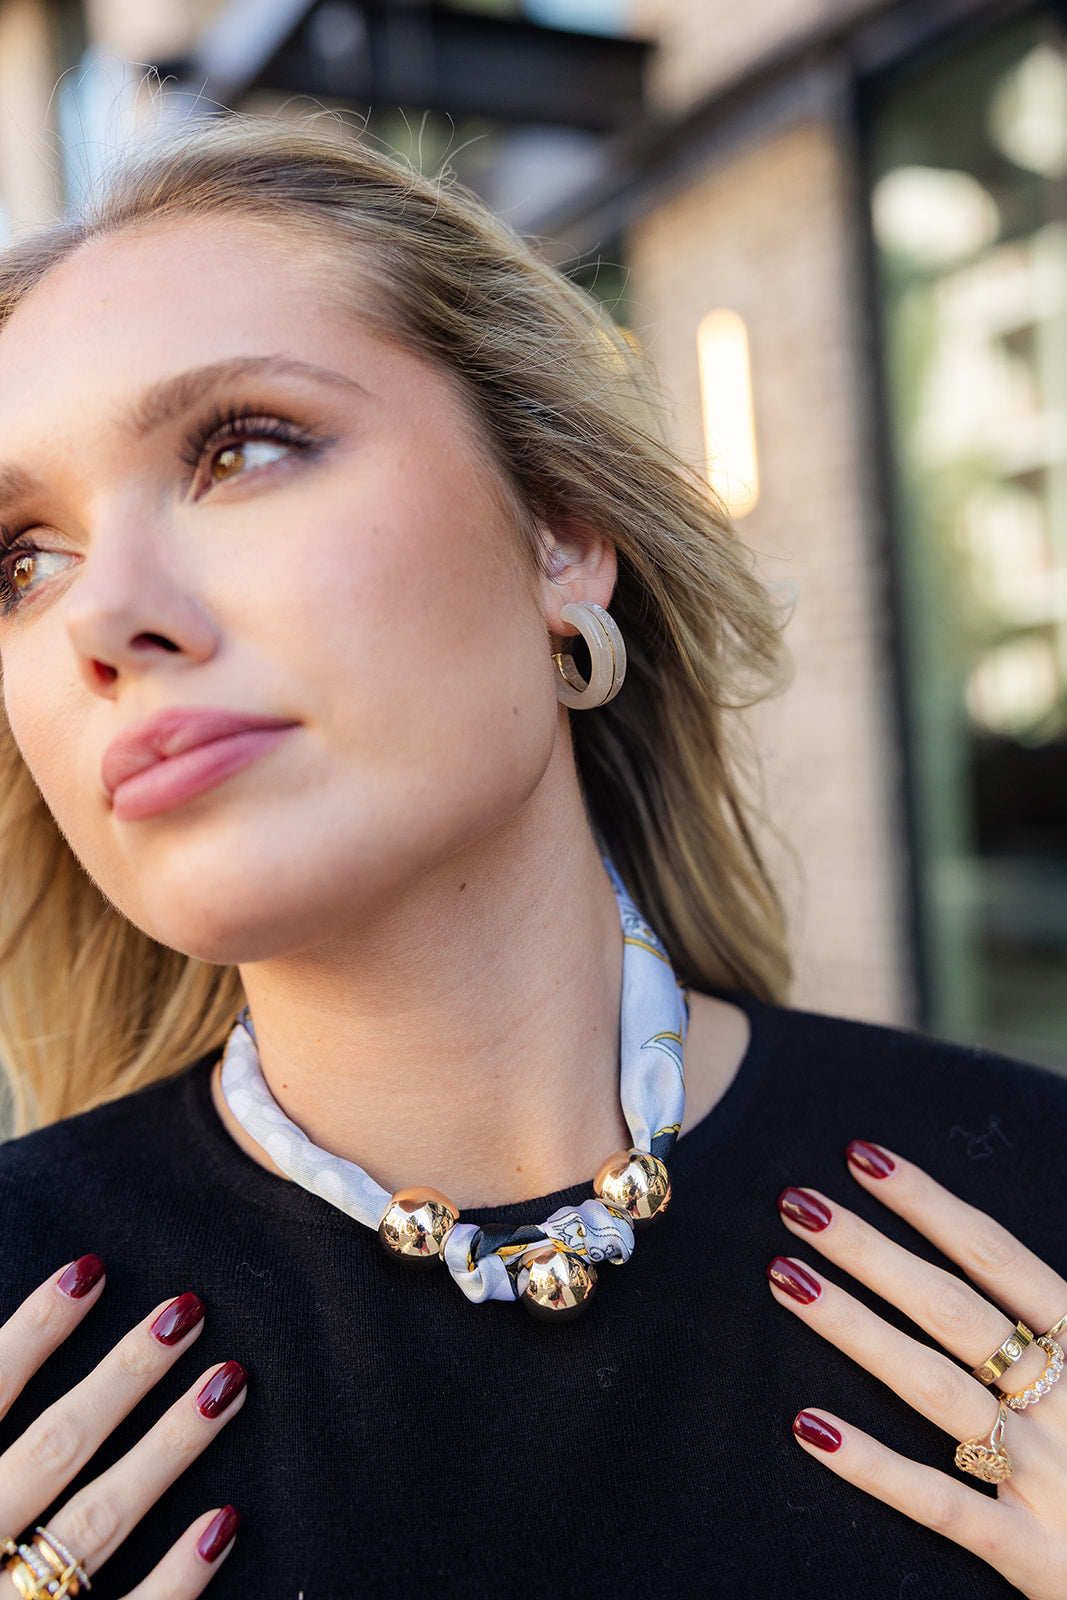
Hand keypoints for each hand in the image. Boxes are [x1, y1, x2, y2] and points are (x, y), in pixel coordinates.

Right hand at [0, 1257, 245, 1596]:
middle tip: (189, 1312)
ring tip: (227, 1384)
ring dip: (165, 1451)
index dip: (31, 1333)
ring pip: (92, 1527)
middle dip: (123, 1377)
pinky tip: (223, 1524)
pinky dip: (175, 1579)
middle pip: (49, 1452)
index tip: (91, 1269)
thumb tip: (16, 1339)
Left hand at [768, 1145, 1066, 1599]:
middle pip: (951, 1309)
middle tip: (796, 1202)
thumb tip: (990, 1250)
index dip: (927, 1203)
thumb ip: (1052, 1316)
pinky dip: (875, 1466)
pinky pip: (940, 1505)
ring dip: (857, 1329)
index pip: (993, 1256)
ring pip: (935, 1388)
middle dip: (871, 1250)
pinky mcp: (1032, 1556)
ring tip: (785, 1277)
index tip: (861, 1157)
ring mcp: (1047, 1478)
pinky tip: (809, 1426)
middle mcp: (1066, 1402)